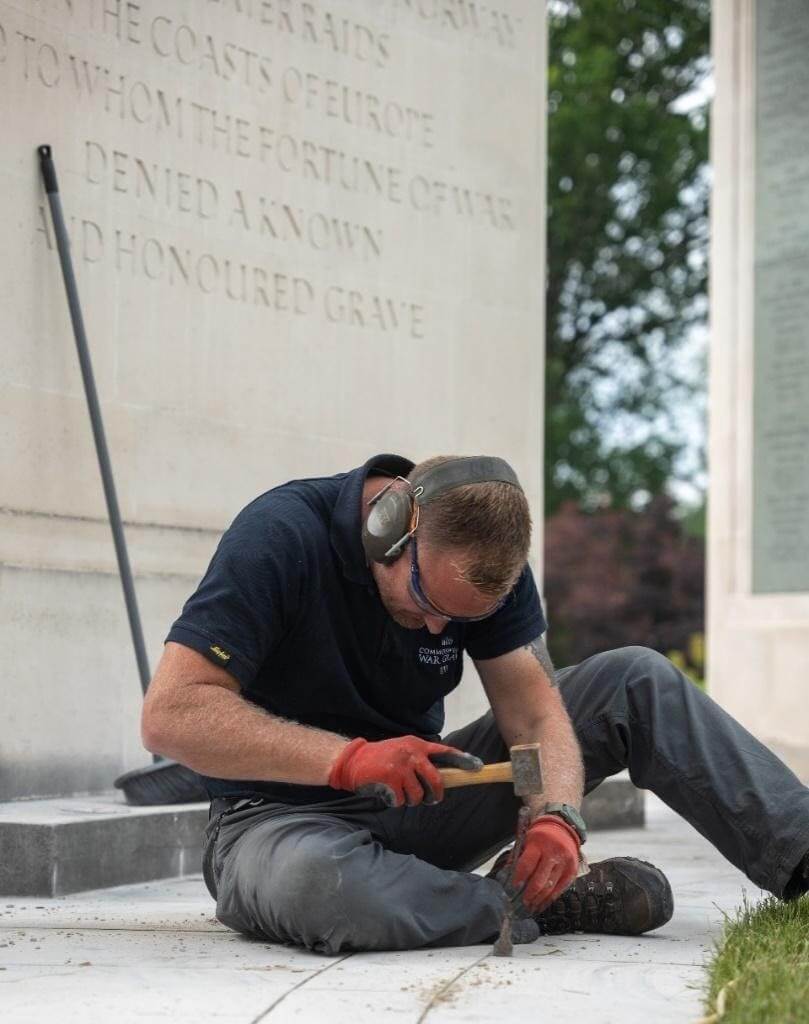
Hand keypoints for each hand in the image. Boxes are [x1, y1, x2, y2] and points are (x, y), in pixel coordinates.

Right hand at [328, 735, 482, 806]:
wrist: (353, 760)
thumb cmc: (381, 758)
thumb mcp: (402, 750)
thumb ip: (420, 759)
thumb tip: (441, 777)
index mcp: (416, 745)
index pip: (444, 752)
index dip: (463, 760)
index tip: (478, 767)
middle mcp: (411, 754)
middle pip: (436, 780)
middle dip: (436, 794)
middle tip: (432, 799)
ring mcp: (400, 767)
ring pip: (418, 795)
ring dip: (411, 800)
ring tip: (400, 792)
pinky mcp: (390, 780)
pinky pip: (401, 801)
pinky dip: (395, 801)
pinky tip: (387, 792)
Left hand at [513, 814, 580, 911]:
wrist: (563, 828)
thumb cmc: (541, 836)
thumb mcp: (526, 840)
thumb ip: (518, 857)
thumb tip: (507, 876)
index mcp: (539, 843)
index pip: (527, 865)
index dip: (519, 879)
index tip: (513, 888)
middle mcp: (553, 853)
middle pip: (539, 880)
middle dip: (529, 894)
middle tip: (522, 902)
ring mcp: (565, 863)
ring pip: (550, 887)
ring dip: (538, 899)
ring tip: (530, 906)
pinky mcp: (572, 871)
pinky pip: (560, 889)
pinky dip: (550, 899)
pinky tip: (542, 904)